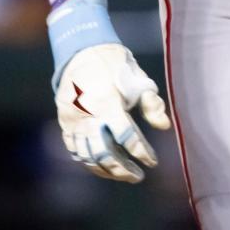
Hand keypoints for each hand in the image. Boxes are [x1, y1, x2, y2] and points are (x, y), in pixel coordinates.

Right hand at [56, 43, 169, 183]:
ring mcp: (73, 121)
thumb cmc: (117, 67)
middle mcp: (88, 115)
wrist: (82, 53)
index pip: (127, 137)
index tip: (153, 161)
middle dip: (123, 169)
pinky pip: (75, 150)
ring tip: (124, 175)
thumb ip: (152, 103)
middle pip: (105, 153)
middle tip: (138, 176)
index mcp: (108, 103)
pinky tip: (104, 168)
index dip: (142, 152)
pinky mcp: (64, 124)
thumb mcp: (139, 79)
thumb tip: (165, 126)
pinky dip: (89, 162)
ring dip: (107, 170)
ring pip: (88, 156)